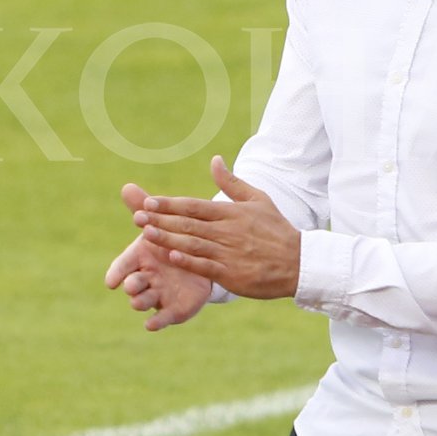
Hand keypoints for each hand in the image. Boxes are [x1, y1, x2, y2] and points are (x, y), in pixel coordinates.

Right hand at [104, 182, 212, 330]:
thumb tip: (127, 186)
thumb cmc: (175, 239)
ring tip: (137, 302)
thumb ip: (145, 209)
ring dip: (139, 301)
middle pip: (133, 283)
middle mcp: (145, 278)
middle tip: (131, 284)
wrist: (203, 259)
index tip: (110, 281)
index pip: (123, 264)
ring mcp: (158, 295)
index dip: (117, 272)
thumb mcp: (163, 223)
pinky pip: (164, 317)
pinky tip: (151, 325)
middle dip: (131, 285)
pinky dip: (156, 322)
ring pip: (144, 301)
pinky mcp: (174, 309)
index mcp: (140, 258)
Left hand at [132, 156, 301, 299]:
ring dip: (167, 239)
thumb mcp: (258, 200)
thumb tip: (214, 160)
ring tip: (145, 234)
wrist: (299, 263)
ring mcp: (228, 253)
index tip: (148, 202)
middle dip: (161, 220)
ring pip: (192, 244)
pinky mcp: (231, 274)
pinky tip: (170, 257)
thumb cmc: (277, 230)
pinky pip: (205, 267)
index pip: (194, 206)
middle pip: (188, 224)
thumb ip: (232, 182)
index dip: (170, 204)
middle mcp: (227, 231)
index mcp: (231, 213)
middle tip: (137, 217)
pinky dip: (188, 261)